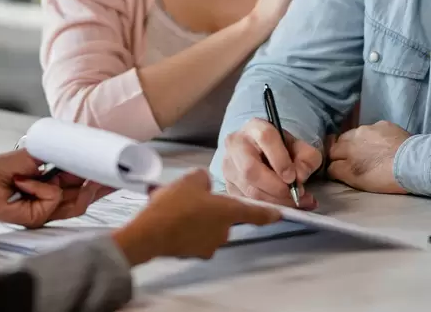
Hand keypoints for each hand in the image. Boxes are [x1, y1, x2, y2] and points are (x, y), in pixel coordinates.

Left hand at [0, 149, 112, 227]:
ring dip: (77, 187)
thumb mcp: (40, 156)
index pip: (84, 186)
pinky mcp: (38, 218)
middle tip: (111, 174)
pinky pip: (53, 199)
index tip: (116, 173)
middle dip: (99, 186)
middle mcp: (54, 200)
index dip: (100, 181)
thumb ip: (64, 158)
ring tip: (80, 175)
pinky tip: (26, 182)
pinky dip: (41, 187)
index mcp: (56, 185)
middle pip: (85, 198)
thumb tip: (87, 152)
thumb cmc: (4, 168)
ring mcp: (47, 211)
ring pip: (76, 203)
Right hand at [111, 169, 279, 265]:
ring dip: (200, 217)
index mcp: (228, 210)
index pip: (256, 212)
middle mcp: (224, 229)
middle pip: (226, 216)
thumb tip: (204, 183)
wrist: (151, 233)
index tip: (278, 214)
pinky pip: (197, 237)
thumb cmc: (173, 206)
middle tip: (195, 198)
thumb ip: (204, 179)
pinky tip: (175, 219)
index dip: (269, 212)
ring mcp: (210, 244)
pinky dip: (190, 229)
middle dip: (214, 207)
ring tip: (180, 207)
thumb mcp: (190, 179)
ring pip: (210, 226)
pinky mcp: (196, 252)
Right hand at [220, 118, 321, 208]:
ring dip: (275, 202)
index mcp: (255, 127)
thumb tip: (299, 178)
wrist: (261, 153)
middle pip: (250, 169)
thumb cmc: (281, 149)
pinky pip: (246, 202)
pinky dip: (267, 210)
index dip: (281, 160)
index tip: (293, 177)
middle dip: (275, 187)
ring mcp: (228, 166)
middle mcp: (236, 144)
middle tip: (295, 195)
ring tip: (296, 203)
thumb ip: (307, 159)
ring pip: (248, 189)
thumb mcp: (300, 147)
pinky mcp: (228, 185)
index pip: (266, 139)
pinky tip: (282, 209)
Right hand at [325, 121, 410, 194]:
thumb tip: (330, 166)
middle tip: (355, 160)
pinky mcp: (385, 124)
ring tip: (370, 152)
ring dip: (359, 141)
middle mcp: (355, 133)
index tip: (341, 168)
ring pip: (357, 133)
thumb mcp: (356, 180)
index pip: (331, 153)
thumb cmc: (384, 177)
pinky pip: (374, 129)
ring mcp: (371, 127)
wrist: (414, 163)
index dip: (334, 161)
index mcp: (346, 148)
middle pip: (342, 141)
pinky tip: (384, 145)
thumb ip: (338, 171)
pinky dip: (375, 137)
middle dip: (344, 149)